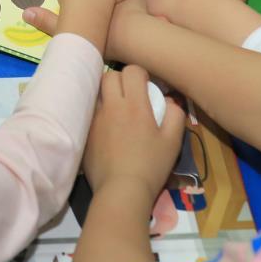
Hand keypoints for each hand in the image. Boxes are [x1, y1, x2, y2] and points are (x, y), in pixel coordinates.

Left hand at [83, 65, 185, 200]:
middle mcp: (112, 107)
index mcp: (135, 105)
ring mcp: (95, 119)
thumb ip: (175, 115)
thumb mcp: (173, 141)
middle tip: (130, 95)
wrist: (121, 190)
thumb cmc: (151, 165)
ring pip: (96, 93)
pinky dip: (98, 113)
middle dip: (121, 79)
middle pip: (109, 75)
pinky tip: (107, 129)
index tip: (145, 87)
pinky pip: (89, 113)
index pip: (132, 71)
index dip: (140, 74)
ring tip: (117, 110)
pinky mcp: (85, 133)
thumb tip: (169, 101)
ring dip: (107, 95)